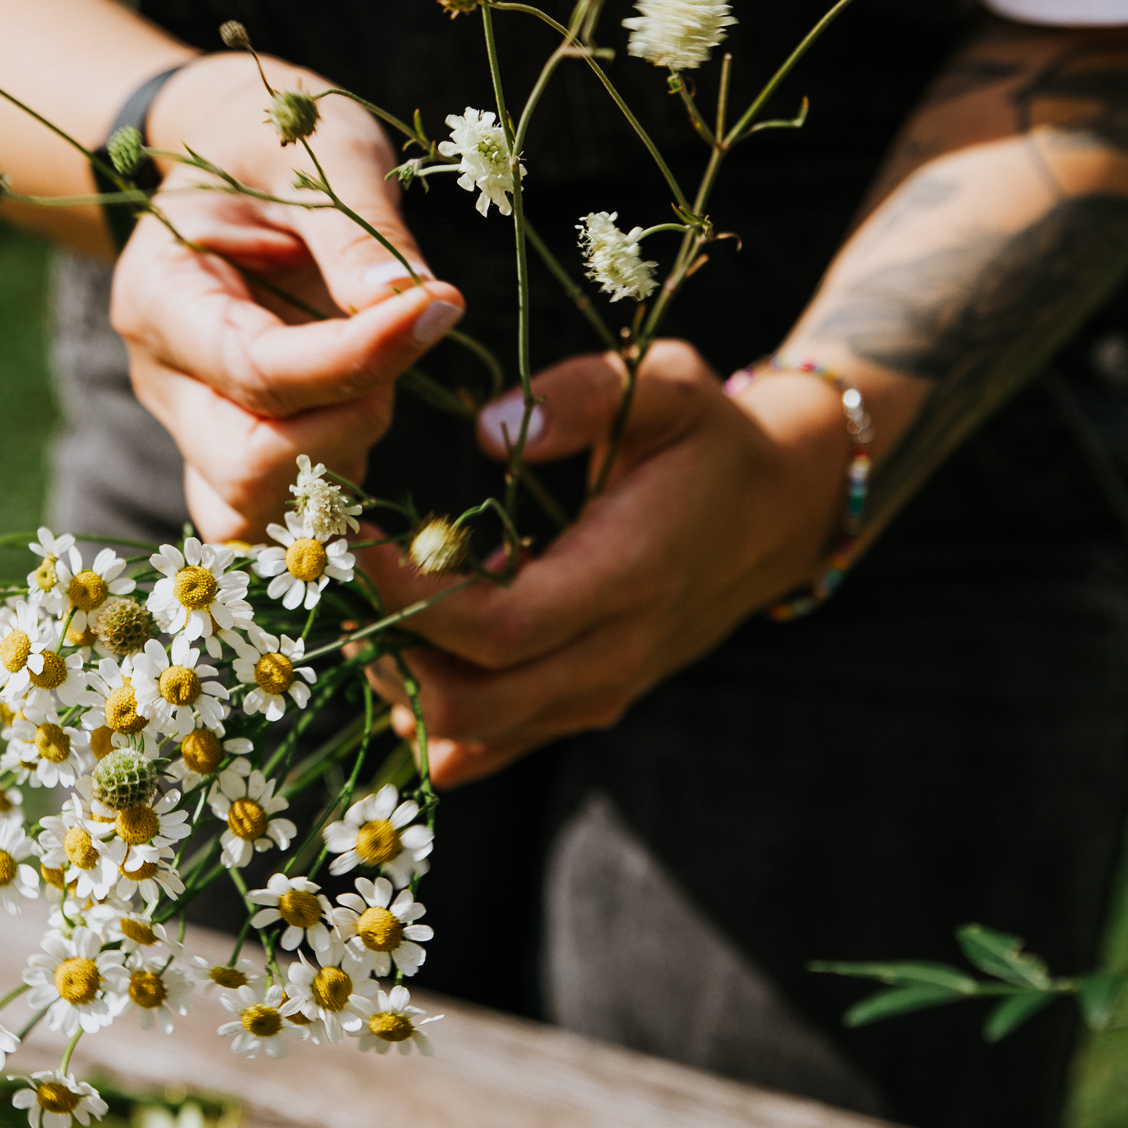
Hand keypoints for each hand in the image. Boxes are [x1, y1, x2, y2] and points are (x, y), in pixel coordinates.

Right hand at [110, 53, 463, 540]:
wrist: (231, 162)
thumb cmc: (276, 143)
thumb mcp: (321, 155)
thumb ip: (358, 234)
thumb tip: (412, 304)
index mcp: (160, 297)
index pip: (256, 369)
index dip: (356, 357)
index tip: (440, 305)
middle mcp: (164, 380)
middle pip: (245, 468)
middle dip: (348, 424)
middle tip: (405, 344)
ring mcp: (192, 428)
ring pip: (255, 515)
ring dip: (342, 467)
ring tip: (382, 378)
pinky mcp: (230, 454)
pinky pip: (274, 519)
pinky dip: (332, 501)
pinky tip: (374, 432)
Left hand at [362, 342, 850, 784]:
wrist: (779, 513)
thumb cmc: (708, 439)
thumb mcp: (669, 384)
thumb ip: (584, 394)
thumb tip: (489, 429)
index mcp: (628, 576)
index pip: (496, 629)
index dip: (411, 597)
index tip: (358, 540)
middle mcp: (614, 655)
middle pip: (470, 703)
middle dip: (392, 648)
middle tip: (348, 578)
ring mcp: (600, 694)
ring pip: (471, 734)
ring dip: (404, 679)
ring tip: (372, 599)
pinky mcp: (585, 708)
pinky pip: (490, 743)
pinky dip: (433, 709)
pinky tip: (410, 644)